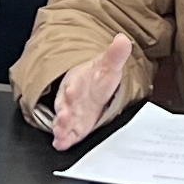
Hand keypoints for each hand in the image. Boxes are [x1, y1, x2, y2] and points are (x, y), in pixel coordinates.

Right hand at [46, 33, 134, 149]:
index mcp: (77, 81)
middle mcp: (71, 99)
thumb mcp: (109, 64)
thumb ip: (116, 54)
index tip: (70, 91)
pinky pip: (67, 133)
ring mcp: (71, 113)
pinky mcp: (74, 126)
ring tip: (59, 136)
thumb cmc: (96, 76)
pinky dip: (63, 139)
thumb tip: (123, 39)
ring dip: (61, 128)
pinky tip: (60, 144)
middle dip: (63, 113)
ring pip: (63, 121)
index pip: (73, 84)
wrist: (90, 85)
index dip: (71, 89)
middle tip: (63, 119)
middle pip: (65, 105)